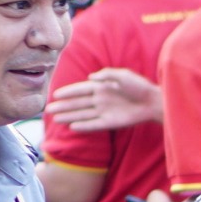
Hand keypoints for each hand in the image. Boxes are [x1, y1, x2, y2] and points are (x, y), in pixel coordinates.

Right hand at [44, 68, 161, 132]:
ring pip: (82, 114)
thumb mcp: (122, 74)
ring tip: (55, 119)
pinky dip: (83, 126)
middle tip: (48, 109)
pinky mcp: (110, 122)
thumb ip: (106, 75)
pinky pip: (93, 125)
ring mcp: (104, 111)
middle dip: (63, 106)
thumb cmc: (139, 86)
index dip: (67, 92)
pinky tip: (72, 127)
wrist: (152, 101)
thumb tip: (90, 77)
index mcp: (102, 87)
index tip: (54, 94)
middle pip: (78, 104)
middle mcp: (100, 100)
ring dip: (69, 116)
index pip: (80, 89)